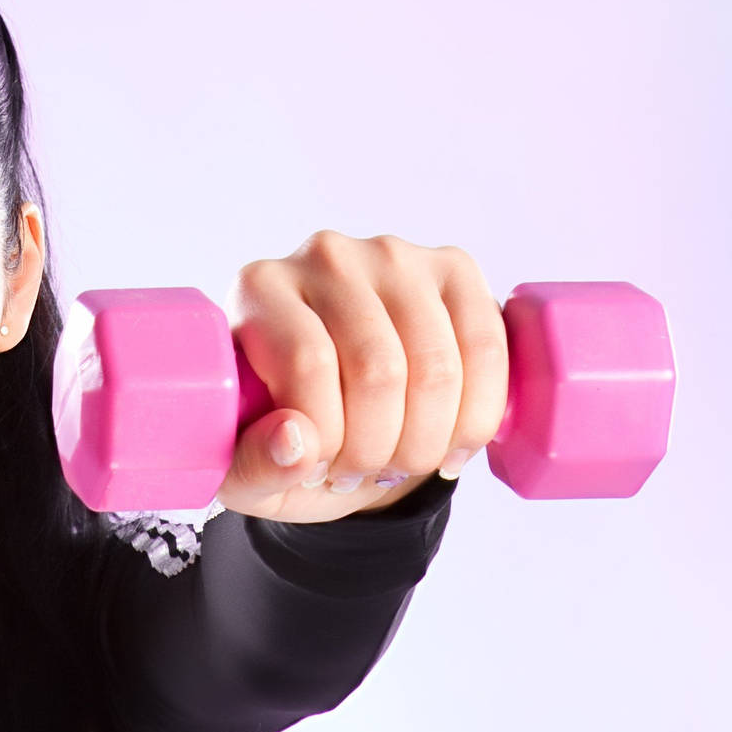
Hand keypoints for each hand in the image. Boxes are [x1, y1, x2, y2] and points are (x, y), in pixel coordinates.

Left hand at [215, 230, 509, 523]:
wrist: (340, 407)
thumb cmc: (282, 434)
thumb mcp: (245, 469)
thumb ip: (254, 464)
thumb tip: (297, 441)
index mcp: (259, 290)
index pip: (309, 364)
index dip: (327, 437)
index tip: (318, 472)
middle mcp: (325, 257)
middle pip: (378, 369)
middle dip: (379, 450)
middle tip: (363, 475)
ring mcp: (394, 256)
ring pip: (436, 367)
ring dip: (426, 442)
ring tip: (399, 464)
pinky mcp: (453, 269)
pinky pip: (485, 348)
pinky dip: (476, 416)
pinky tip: (451, 448)